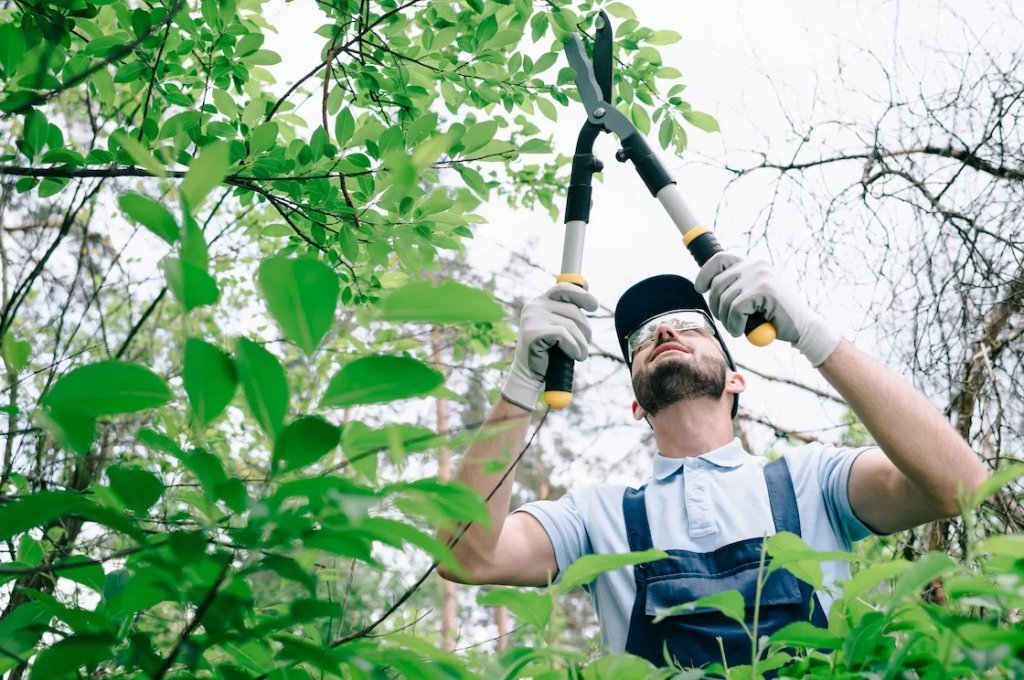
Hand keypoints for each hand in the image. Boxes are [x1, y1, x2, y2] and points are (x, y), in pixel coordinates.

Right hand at [501, 283, 597, 410]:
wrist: (530, 374)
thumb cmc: (548, 351)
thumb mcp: (559, 326)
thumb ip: (567, 310)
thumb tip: (586, 285)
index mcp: (540, 301)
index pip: (563, 288)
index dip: (581, 294)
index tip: (594, 306)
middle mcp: (534, 305)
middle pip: (573, 309)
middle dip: (586, 328)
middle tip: (588, 342)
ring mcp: (532, 318)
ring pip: (571, 325)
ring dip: (582, 343)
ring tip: (581, 355)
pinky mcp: (533, 332)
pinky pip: (564, 335)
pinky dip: (574, 347)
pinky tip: (575, 356)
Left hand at [694, 252, 840, 366]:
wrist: (802, 327)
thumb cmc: (773, 315)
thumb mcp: (752, 295)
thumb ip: (736, 286)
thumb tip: (706, 286)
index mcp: (751, 263)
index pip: (719, 259)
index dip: (705, 274)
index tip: (701, 289)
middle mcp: (755, 265)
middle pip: (718, 284)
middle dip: (717, 307)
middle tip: (727, 321)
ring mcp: (760, 276)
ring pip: (725, 299)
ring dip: (727, 320)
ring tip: (737, 328)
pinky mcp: (764, 290)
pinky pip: (735, 309)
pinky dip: (735, 324)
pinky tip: (742, 331)